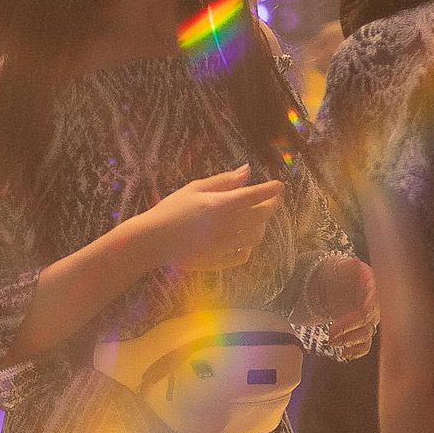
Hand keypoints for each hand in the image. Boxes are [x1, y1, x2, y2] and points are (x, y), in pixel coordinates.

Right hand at [145, 164, 283, 272]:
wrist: (154, 240)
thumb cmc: (172, 209)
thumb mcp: (195, 188)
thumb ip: (224, 181)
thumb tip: (247, 171)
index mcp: (223, 204)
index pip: (257, 195)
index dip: (271, 189)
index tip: (279, 185)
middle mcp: (229, 226)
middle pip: (262, 216)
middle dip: (272, 206)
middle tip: (275, 200)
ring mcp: (226, 245)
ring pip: (256, 237)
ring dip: (262, 226)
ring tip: (259, 219)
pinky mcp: (219, 261)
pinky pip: (243, 255)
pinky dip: (248, 247)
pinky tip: (244, 241)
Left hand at [300, 252, 378, 357]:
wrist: (330, 283)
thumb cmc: (336, 271)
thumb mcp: (339, 265)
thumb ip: (348, 265)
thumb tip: (355, 262)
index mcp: (371, 287)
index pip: (375, 301)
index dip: (366, 310)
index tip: (357, 316)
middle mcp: (373, 304)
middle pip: (369, 321)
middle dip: (351, 329)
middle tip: (331, 334)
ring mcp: (367, 318)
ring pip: (366, 334)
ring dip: (350, 341)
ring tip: (331, 341)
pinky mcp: (360, 329)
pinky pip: (364, 344)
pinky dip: (356, 351)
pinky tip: (345, 354)